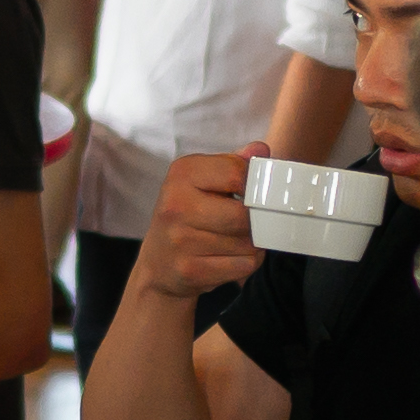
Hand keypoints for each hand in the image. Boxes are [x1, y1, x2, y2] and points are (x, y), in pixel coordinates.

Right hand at [140, 150, 264, 304]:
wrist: (158, 265)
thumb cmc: (188, 218)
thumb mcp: (203, 183)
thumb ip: (233, 165)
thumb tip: (261, 150)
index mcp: (182, 174)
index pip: (237, 172)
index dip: (255, 185)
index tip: (253, 193)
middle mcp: (176, 204)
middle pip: (243, 214)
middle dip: (256, 221)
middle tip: (250, 222)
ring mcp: (180, 240)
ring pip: (248, 242)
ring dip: (253, 244)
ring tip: (237, 241)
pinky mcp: (190, 270)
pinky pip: (243, 265)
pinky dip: (246, 263)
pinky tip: (230, 258)